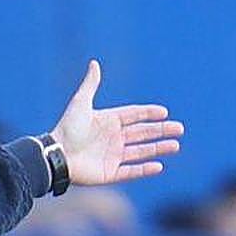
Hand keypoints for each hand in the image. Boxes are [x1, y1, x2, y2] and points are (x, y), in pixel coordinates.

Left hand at [50, 60, 183, 184]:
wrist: (57, 154)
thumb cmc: (68, 128)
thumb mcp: (81, 102)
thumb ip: (91, 84)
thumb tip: (94, 63)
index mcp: (108, 121)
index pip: (134, 116)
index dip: (149, 114)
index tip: (164, 112)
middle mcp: (113, 138)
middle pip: (142, 133)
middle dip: (161, 131)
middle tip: (179, 129)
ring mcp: (112, 156)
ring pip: (141, 152)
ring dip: (158, 149)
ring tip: (175, 146)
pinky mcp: (110, 173)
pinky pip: (131, 171)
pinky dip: (145, 169)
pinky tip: (159, 166)